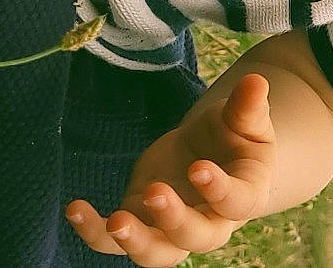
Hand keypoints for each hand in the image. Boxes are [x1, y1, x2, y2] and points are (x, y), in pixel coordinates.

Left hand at [66, 73, 276, 266]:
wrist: (211, 151)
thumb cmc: (233, 135)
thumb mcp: (244, 119)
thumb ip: (248, 106)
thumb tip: (256, 81)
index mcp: (244, 195)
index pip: (235, 202)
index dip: (218, 189)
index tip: (199, 167)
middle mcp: (210, 222)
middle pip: (195, 238)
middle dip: (174, 220)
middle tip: (154, 193)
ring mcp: (172, 230)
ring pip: (157, 253)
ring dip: (135, 242)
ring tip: (114, 222)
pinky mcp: (141, 223)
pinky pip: (114, 241)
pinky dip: (94, 232)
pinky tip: (76, 208)